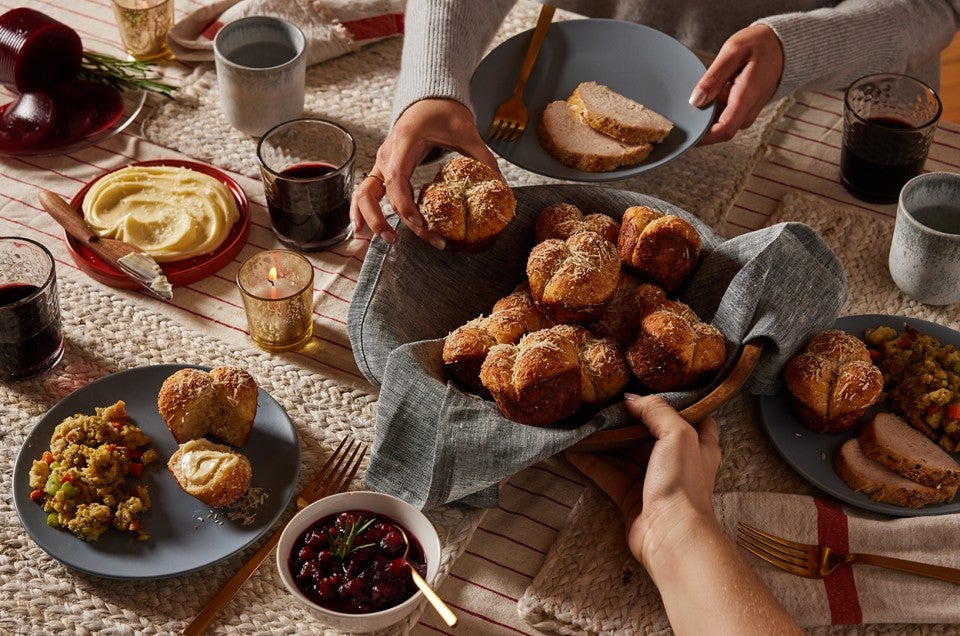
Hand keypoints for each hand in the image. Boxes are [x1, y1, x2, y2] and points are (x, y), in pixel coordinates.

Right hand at [349, 98, 500, 248]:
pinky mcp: (383, 168)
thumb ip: (483, 158)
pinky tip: (360, 228)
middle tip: (402, 240)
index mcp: (406, 140)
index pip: (396, 177)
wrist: (429, 99)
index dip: (404, 203)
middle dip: (385, 219)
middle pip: (377, 191)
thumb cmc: (444, 112)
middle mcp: (388, 152)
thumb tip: (502, 187)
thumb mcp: (467, 132)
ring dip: (371, 217)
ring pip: (365, 193)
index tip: (418, 222)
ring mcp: (382, 161)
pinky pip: (365, 190)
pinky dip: (360, 209)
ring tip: (386, 240)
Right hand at [565, 394, 719, 566]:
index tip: (652, 384)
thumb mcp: (677, 434)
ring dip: (604, 439)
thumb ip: (656, 410)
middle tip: (604, 400)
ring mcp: (652, 480)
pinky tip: (573, 449)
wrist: (670, 536)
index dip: (675, 400)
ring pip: (625, 453)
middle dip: (628, 418)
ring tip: (582, 421)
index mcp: (698, 444)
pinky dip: (591, 462)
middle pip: (650, 432)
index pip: (692, 416)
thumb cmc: (682, 483)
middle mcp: (676, 461)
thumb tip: (630, 398)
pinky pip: (607, 474)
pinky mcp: (631, 497)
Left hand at [689, 24, 783, 144]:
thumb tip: (696, 101)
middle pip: (719, 131)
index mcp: (746, 97)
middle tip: (679, 115)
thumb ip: (714, 77)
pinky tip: (704, 96)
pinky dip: (712, 110)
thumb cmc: (759, 44)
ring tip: (692, 100)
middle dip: (700, 127)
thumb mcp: (733, 51)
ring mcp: (747, 112)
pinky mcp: (744, 109)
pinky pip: (724, 116)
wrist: (782, 45)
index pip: (724, 130)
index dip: (703, 137)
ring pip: (720, 124)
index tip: (685, 134)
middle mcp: (748, 110)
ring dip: (705, 117)